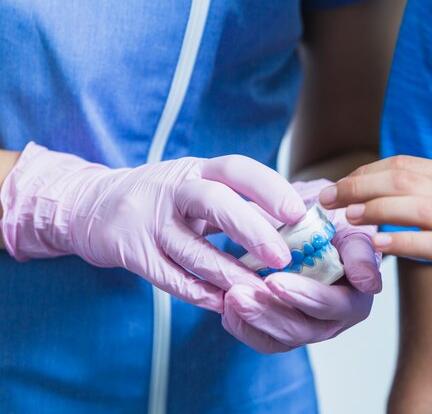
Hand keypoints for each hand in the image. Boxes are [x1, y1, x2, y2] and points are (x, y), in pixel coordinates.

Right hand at [0, 143, 305, 311]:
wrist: (92, 205)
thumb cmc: (163, 198)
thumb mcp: (196, 186)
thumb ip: (238, 200)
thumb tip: (297, 220)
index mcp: (196, 170)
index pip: (236, 168)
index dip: (269, 188)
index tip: (298, 212)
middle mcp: (172, 189)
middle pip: (214, 202)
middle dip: (252, 230)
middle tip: (283, 257)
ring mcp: (147, 219)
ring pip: (192, 250)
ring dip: (229, 274)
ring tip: (261, 292)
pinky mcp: (129, 250)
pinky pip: (168, 276)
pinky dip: (198, 292)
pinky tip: (224, 304)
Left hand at [221, 179, 381, 352]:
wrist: (314, 220)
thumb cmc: (335, 222)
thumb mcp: (350, 226)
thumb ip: (360, 251)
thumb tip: (368, 283)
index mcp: (356, 297)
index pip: (332, 305)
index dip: (304, 296)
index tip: (274, 281)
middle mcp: (333, 319)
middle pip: (302, 329)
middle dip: (268, 312)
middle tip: (239, 292)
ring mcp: (308, 326)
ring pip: (279, 338)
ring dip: (251, 319)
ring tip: (229, 296)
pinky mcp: (284, 329)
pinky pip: (262, 338)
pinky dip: (241, 325)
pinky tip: (225, 303)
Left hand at [320, 121, 431, 313]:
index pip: (403, 165)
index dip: (366, 173)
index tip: (340, 185)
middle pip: (400, 180)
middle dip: (357, 186)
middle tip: (327, 199)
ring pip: (413, 207)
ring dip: (374, 210)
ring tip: (346, 218)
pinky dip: (403, 243)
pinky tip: (379, 246)